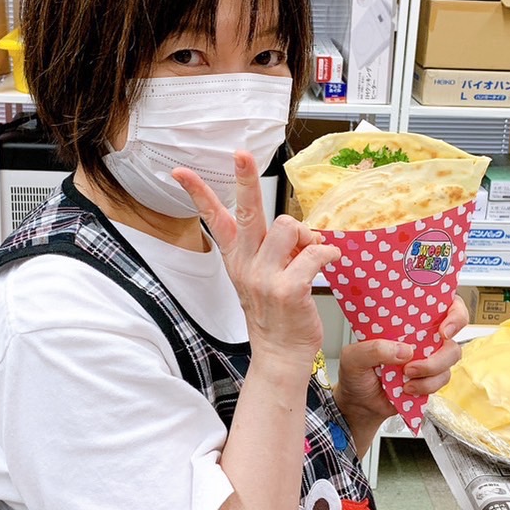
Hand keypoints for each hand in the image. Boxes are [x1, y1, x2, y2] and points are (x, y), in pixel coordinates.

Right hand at [174, 153, 339, 371]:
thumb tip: (298, 229)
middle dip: (244, 179)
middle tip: (241, 155)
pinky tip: (329, 259)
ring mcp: (265, 277)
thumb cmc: (275, 315)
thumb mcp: (260, 278)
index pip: (214, 218)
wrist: (280, 354)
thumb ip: (273, 248)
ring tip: (310, 251)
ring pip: (287, 226)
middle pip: (246, 211)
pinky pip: (313, 253)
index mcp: (237, 258)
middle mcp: (246, 264)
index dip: (198, 192)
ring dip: (306, 234)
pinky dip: (327, 252)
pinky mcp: (288, 288)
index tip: (180, 172)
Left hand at [334, 295, 469, 440]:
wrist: (359, 404)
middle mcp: (422, 337)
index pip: (442, 305)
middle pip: (452, 338)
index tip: (444, 330)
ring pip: (449, 360)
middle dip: (441, 355)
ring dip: (429, 372)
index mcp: (406, 321)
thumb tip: (404, 350)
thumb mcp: (353, 357)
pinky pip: (441, 380)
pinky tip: (407, 388)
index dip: (454, 314)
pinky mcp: (430, 378)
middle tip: (414, 364)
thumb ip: (373, 349)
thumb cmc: (356, 373)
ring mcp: (428, 358)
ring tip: (405, 377)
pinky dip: (425, 386)